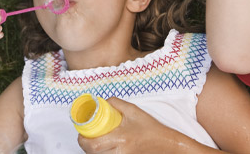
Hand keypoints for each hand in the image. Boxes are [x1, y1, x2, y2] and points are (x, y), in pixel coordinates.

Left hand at [77, 98, 192, 153]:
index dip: (83, 139)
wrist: (168, 145)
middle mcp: (121, 152)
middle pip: (93, 153)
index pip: (93, 144)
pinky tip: (106, 148)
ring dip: (94, 151)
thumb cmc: (152, 129)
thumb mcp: (134, 111)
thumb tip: (101, 101)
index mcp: (121, 138)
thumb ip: (116, 103)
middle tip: (86, 137)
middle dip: (86, 146)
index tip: (82, 133)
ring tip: (96, 142)